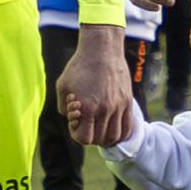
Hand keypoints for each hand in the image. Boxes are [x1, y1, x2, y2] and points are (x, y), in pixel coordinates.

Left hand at [57, 23, 133, 146]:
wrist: (102, 49)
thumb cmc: (79, 67)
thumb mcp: (62, 87)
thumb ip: (63, 109)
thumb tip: (73, 121)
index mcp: (88, 107)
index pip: (84, 138)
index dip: (76, 134)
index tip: (75, 122)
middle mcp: (105, 109)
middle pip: (99, 140)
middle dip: (90, 136)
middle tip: (86, 123)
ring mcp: (119, 106)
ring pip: (115, 137)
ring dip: (105, 138)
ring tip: (98, 128)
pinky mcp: (128, 102)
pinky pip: (128, 127)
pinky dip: (120, 134)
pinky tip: (112, 128)